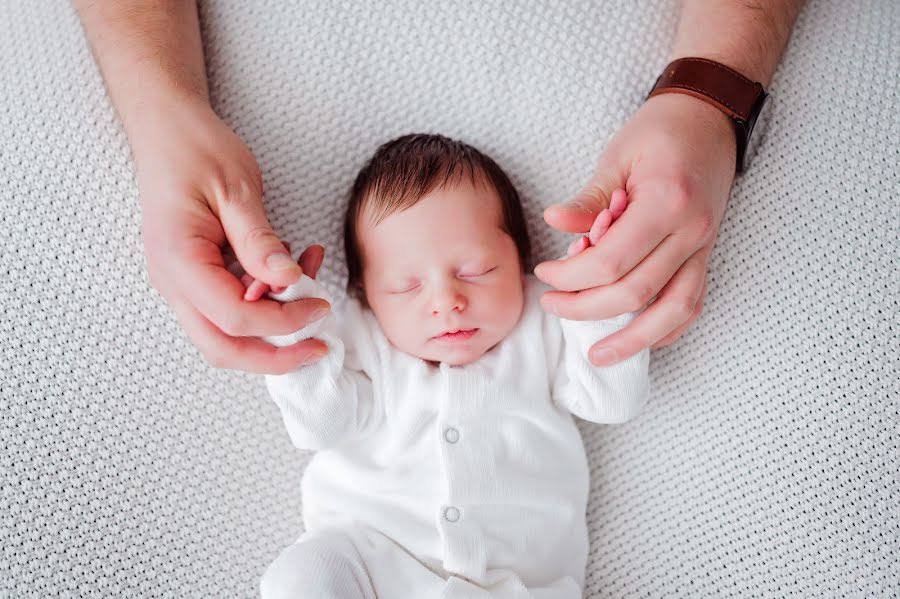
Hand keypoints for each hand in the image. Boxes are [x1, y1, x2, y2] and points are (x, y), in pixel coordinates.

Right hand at [135, 94, 329, 373]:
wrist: (167, 131)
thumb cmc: (197, 151)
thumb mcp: (236, 189)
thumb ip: (259, 241)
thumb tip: (289, 280)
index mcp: (179, 261)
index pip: (234, 318)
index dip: (282, 323)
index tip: (321, 307)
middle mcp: (173, 282)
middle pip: (222, 348)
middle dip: (274, 358)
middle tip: (319, 347)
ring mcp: (181, 284)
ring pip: (225, 336)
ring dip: (272, 326)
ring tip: (312, 285)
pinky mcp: (195, 279)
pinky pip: (229, 308)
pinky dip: (264, 303)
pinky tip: (291, 271)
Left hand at [534, 93, 736, 365]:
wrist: (710, 117)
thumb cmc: (660, 130)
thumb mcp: (617, 155)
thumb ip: (589, 197)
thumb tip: (555, 221)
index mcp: (666, 202)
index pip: (611, 262)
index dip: (571, 277)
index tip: (545, 275)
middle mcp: (692, 231)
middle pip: (636, 293)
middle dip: (586, 308)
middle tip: (552, 304)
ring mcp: (705, 247)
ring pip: (674, 312)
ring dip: (633, 340)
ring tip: (598, 356)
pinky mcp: (707, 254)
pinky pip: (692, 304)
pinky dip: (666, 328)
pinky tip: (638, 340)